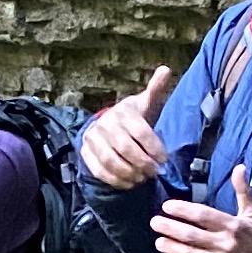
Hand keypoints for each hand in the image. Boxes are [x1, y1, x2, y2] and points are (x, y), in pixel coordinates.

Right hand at [80, 63, 179, 190]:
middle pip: (126, 149)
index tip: (164, 161)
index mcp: (123, 111)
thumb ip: (156, 89)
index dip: (154, 149)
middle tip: (154, 173)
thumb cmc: (134, 117)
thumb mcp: (146, 103)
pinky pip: (100, 170)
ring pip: (112, 162)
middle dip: (143, 164)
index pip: (141, 132)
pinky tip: (130, 183)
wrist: (109, 125)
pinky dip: (116, 180)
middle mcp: (105, 123)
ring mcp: (93, 138)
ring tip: (142, 179)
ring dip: (130, 174)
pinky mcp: (85, 152)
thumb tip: (166, 69)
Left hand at [153, 164, 251, 252]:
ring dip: (170, 246)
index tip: (167, 206)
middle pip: (190, 234)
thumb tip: (239, 167)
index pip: (203, 215)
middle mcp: (225, 245)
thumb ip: (244, 191)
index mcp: (233, 226)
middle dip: (169, 227)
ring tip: (158, 240)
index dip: (183, 210)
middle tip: (155, 222)